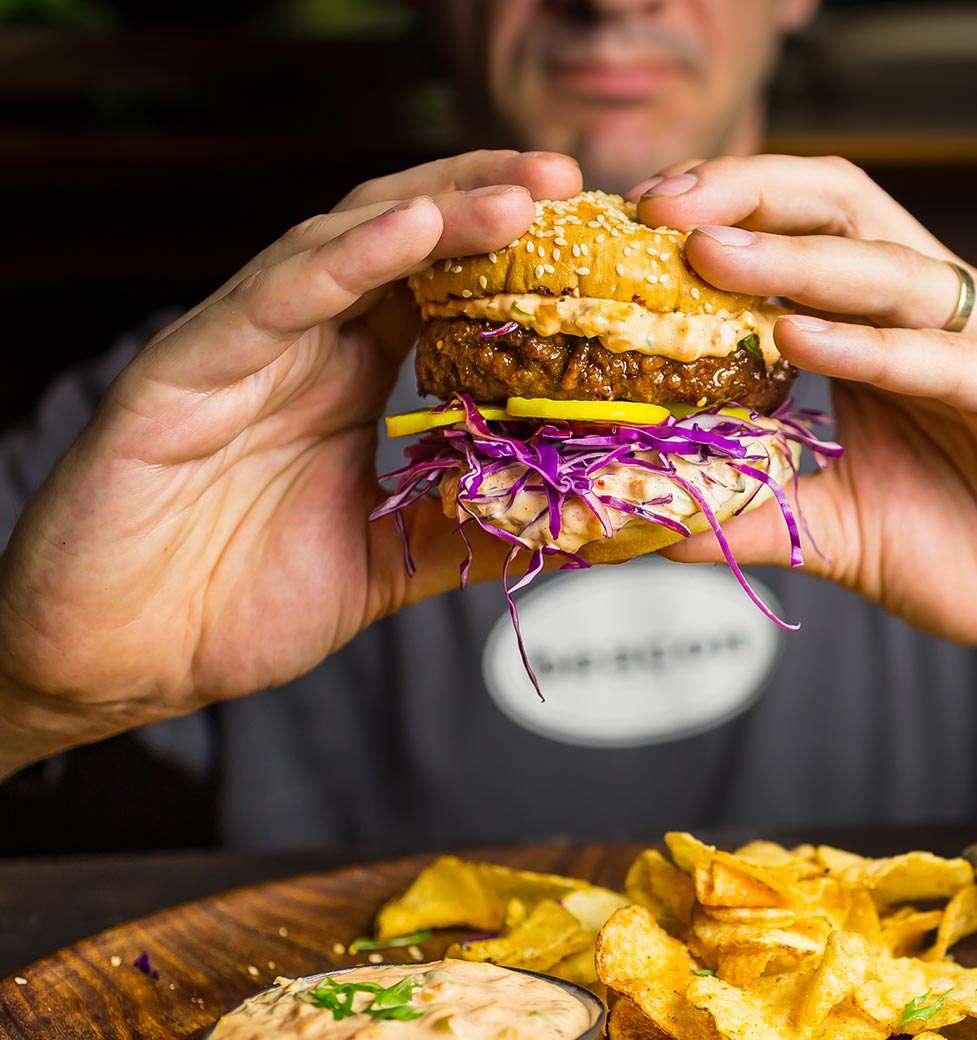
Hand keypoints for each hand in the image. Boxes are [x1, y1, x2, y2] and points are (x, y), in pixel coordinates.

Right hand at [0, 150, 581, 759]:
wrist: (119, 661)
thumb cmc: (233, 603)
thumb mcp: (389, 567)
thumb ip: (473, 532)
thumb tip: (585, 527)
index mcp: (348, 378)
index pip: (440, 285)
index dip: (514, 254)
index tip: (597, 239)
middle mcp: (302, 346)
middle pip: (401, 239)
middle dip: (485, 198)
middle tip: (570, 181)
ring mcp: (244, 349)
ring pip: (344, 246)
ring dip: (435, 211)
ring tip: (519, 196)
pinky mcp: (184, 369)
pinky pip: (271, 297)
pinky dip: (342, 258)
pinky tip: (409, 228)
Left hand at [638, 156, 976, 669]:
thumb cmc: (967, 551)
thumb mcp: (834, 530)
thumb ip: (753, 512)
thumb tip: (647, 521)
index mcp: (888, 329)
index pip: (806, 230)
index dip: (729, 210)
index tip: (641, 216)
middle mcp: (943, 316)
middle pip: (846, 213)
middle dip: (752, 200)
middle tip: (665, 207)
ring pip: (896, 275)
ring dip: (799, 262)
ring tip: (714, 256)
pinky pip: (954, 361)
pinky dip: (876, 348)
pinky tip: (803, 337)